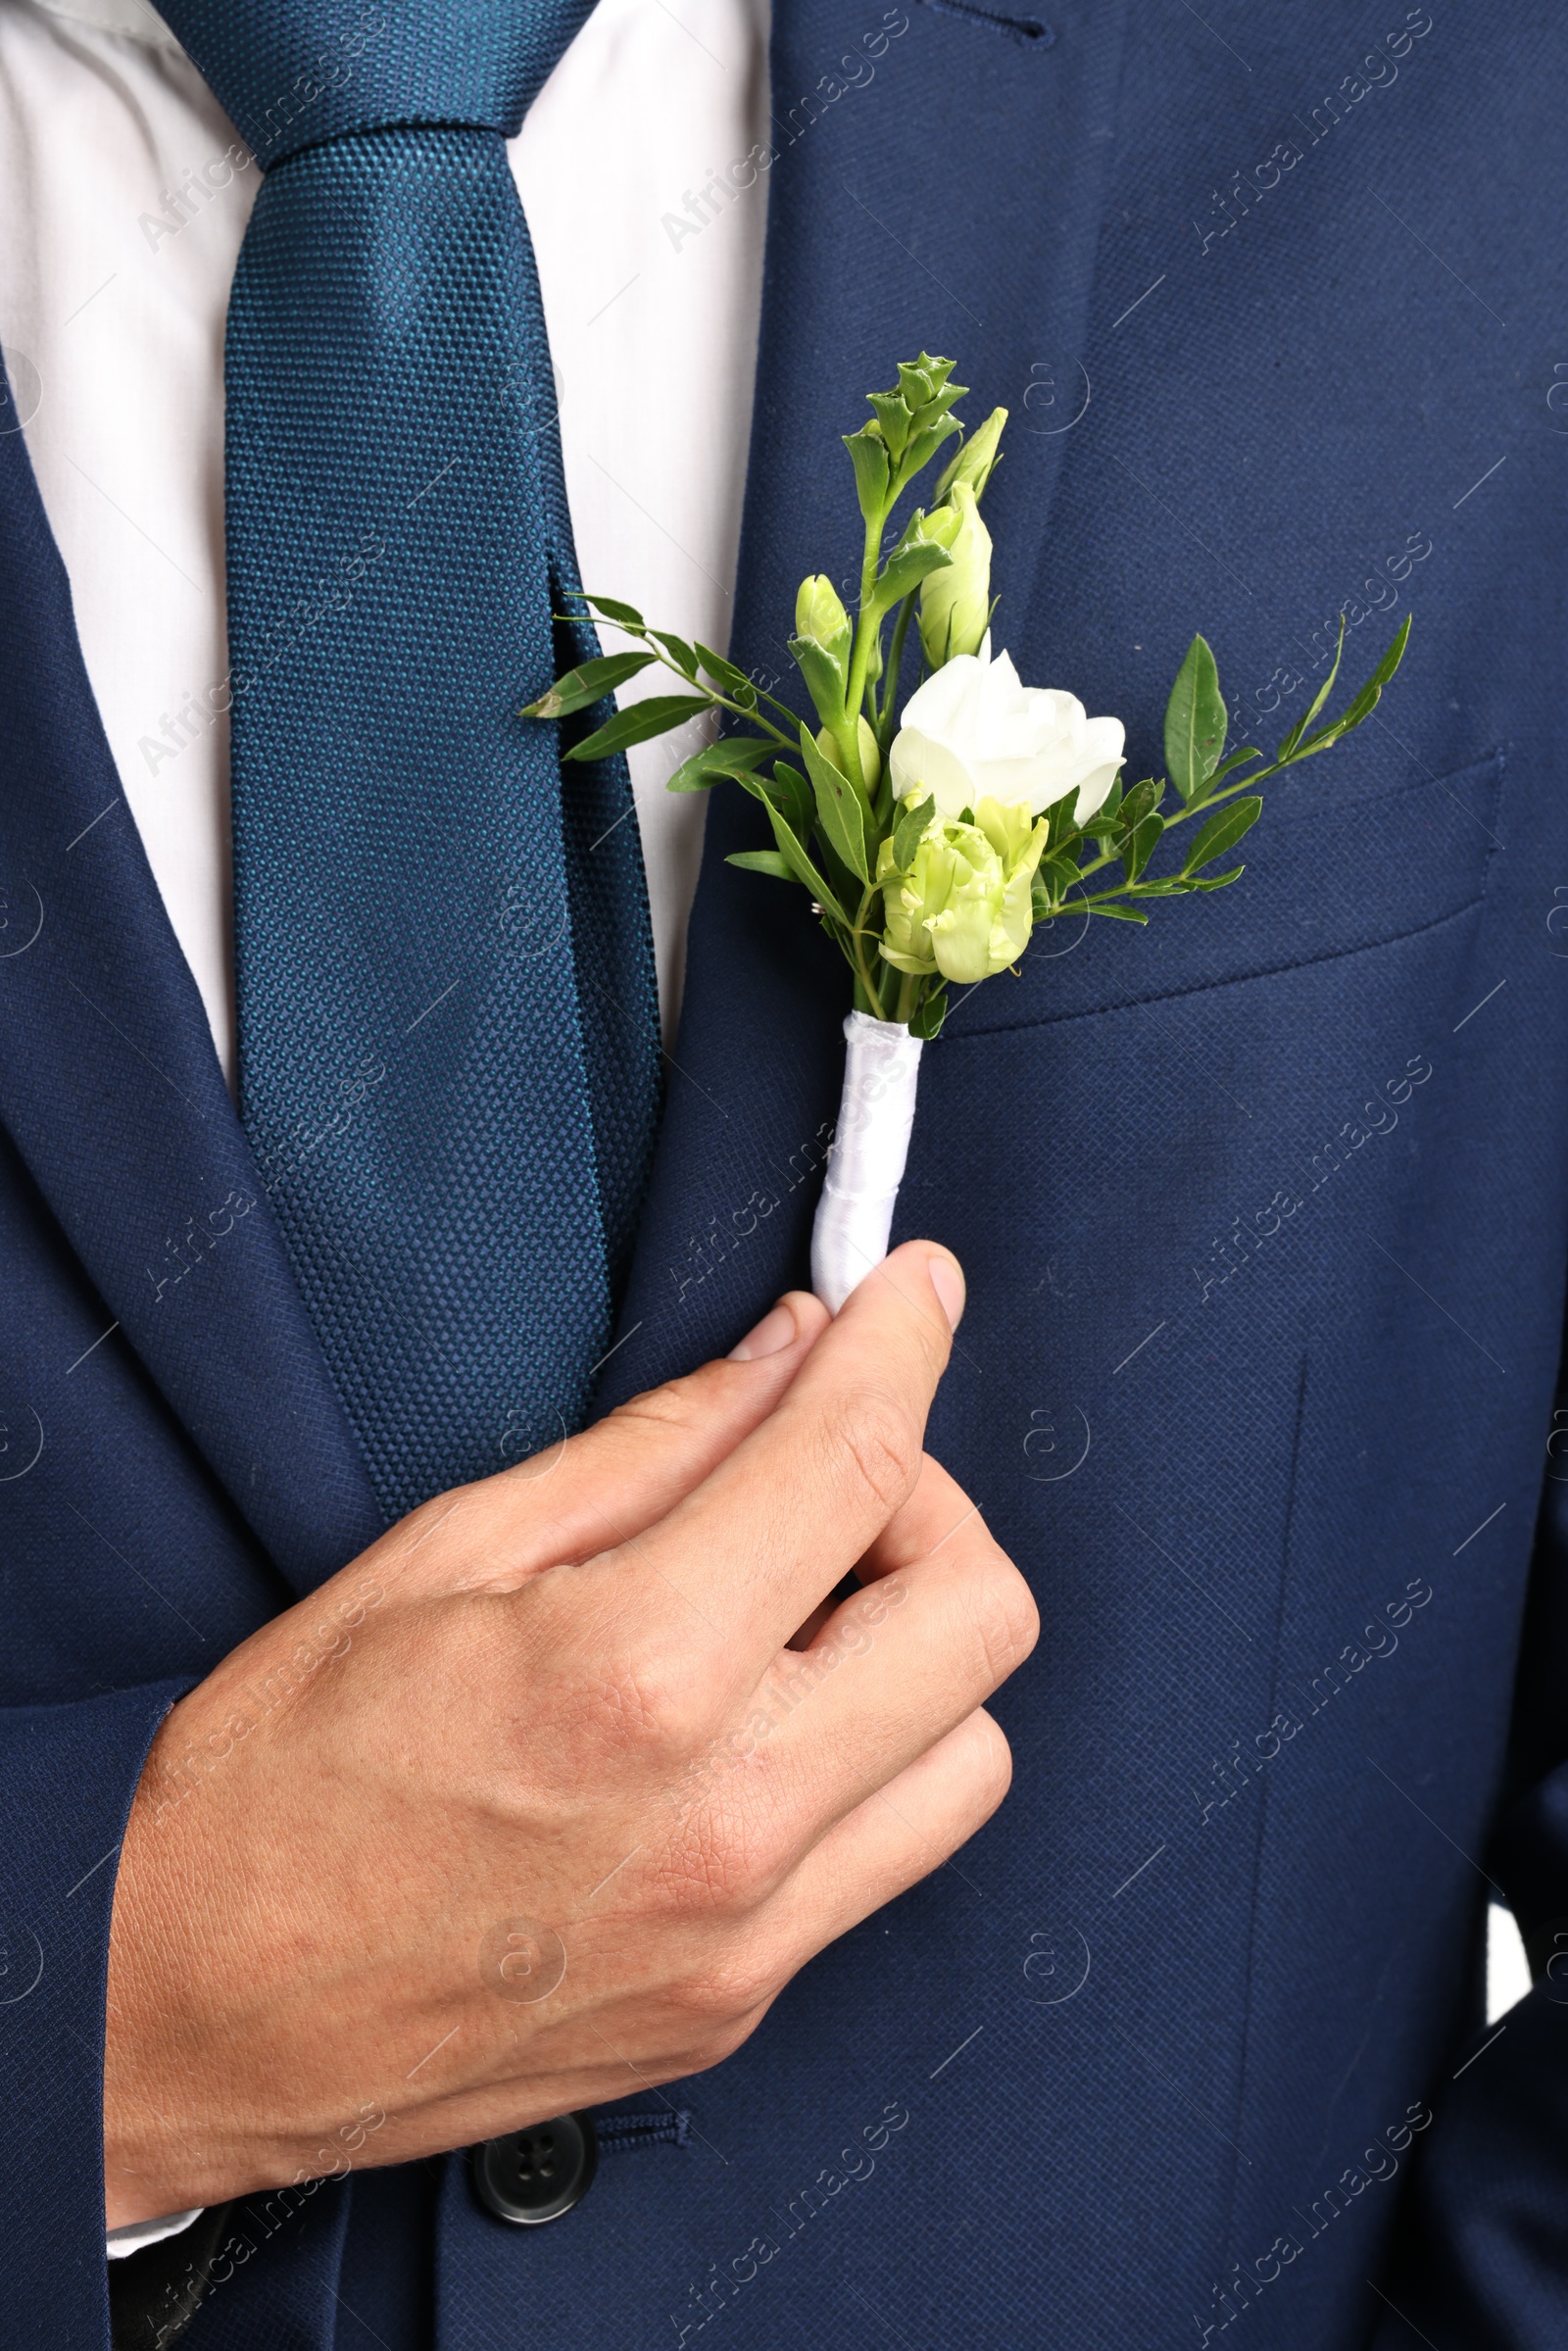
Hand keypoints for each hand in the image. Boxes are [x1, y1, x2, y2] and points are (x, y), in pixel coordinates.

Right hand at [104, 1243, 1036, 2225]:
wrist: (186, 2014)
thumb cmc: (278, 1775)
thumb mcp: (443, 1554)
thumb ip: (651, 1448)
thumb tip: (788, 1356)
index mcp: (637, 1674)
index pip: (854, 1466)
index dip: (907, 1345)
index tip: (919, 1289)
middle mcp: (729, 1818)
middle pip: (981, 1614)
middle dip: (931, 1499)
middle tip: (826, 1471)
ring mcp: (748, 1935)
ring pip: (973, 1747)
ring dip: (918, 1646)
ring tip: (796, 1611)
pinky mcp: (741, 2005)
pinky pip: (886, 1852)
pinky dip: (864, 1755)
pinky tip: (758, 1719)